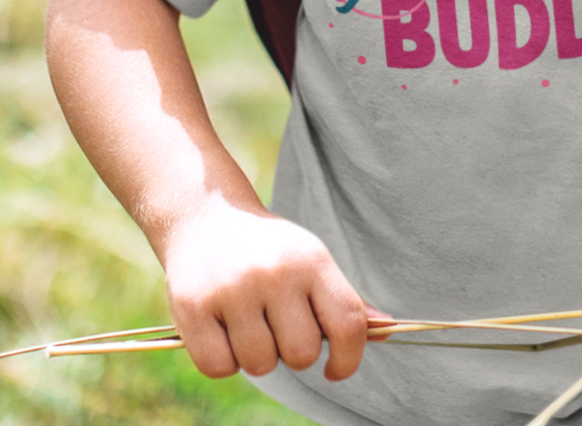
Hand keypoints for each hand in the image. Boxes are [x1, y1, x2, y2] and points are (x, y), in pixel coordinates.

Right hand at [159, 197, 373, 381]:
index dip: (349, 359)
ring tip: (247, 320)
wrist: (204, 213)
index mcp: (311, 260)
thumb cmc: (268, 248)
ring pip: (260, 365)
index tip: (335, 368)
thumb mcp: (310, 259)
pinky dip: (222, 359)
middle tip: (277, 324)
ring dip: (256, 354)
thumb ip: (344, 299)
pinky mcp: (193, 307)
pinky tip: (221, 327)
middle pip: (301, 354)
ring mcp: (233, 290)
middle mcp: (275, 273)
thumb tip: (388, 329)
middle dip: (292, 351)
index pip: (348, 324)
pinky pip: (220, 368)